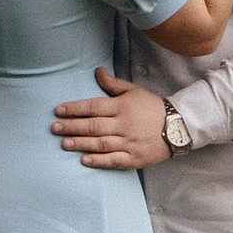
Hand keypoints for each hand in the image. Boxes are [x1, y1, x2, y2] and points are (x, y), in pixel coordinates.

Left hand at [52, 67, 173, 172]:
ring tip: (64, 143)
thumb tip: (97, 71)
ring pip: (100, 143)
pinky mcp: (133, 158)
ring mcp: (128, 143)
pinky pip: (113, 160)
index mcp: (122, 107)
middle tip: (54, 128)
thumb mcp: (134, 91)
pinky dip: (98, 161)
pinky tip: (84, 160)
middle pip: (93, 125)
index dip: (74, 108)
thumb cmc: (152, 108)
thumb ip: (113, 84)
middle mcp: (123, 125)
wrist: (178, 127)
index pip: (93, 107)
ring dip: (80, 143)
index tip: (58, 110)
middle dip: (71, 126)